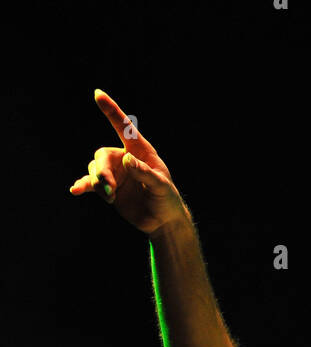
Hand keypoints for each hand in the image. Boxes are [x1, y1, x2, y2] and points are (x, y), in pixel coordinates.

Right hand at [68, 89, 188, 234]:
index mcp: (140, 150)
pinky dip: (83, 186)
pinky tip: (75, 190)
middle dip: (102, 171)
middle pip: (103, 155)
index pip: (123, 127)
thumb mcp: (161, 186)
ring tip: (110, 197)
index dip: (111, 110)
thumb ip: (145, 173)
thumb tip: (127, 160)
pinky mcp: (109, 188)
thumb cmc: (166, 198)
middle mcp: (124, 158)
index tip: (98, 94)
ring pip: (95, 169)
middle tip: (108, 188)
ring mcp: (115, 173)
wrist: (162, 220)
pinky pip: (91, 183)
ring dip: (98, 182)